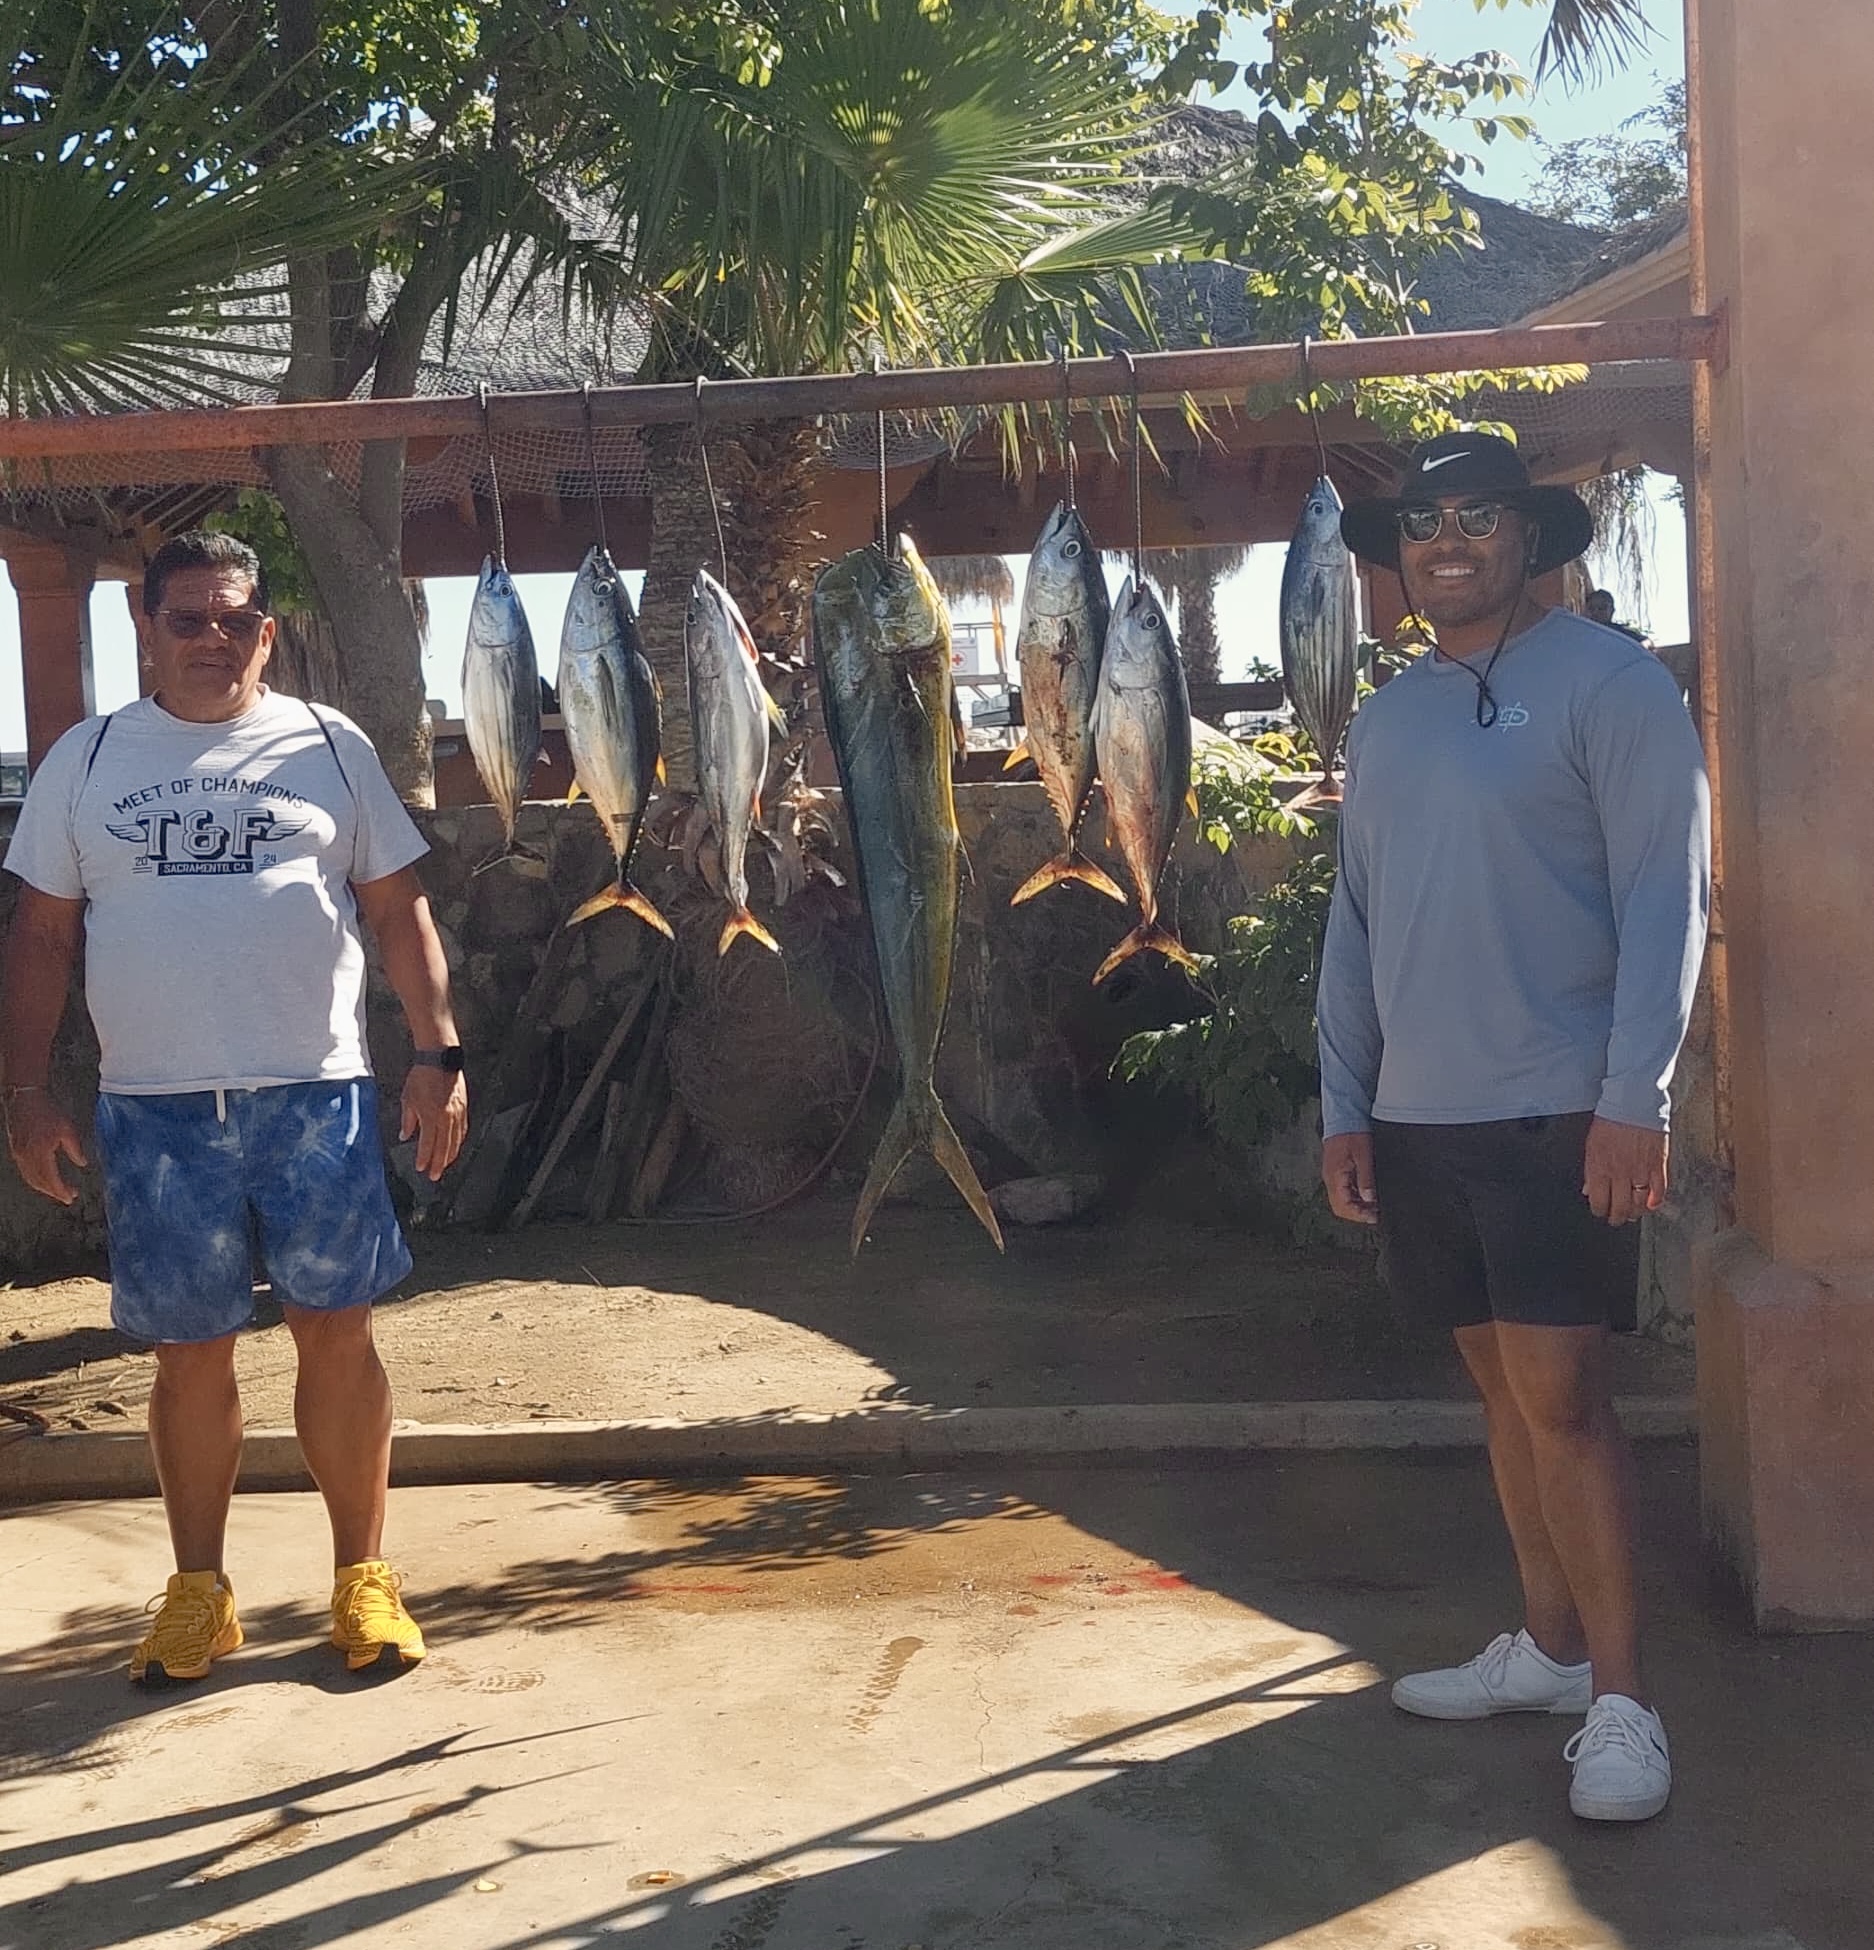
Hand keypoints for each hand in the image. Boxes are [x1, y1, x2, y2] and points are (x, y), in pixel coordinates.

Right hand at [4, 1092, 88, 1205]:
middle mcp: (26, 1157)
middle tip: (69, 1197)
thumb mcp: (68, 1129)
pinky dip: (36, 1179)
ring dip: (45, 1188)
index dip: (61, 1191)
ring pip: (31, 1179)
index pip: (51, 1179)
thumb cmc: (47, 1111)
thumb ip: (75, 1149)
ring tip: (60, 1190)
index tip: (71, 1197)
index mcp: (40, 1153)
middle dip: (55, 1192)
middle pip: (40, 1183)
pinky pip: (26, 1171)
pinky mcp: (16, 1150)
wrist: (25, 1098)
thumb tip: (83, 1164)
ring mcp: (19, 1154)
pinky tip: (46, 1179)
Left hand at [401, 1066, 467, 1181]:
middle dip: (439, 1163)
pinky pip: (462, 1129)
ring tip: (444, 1165)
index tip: (421, 1168)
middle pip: (444, 1147)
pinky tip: (455, 1146)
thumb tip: (405, 1136)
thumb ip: (407, 1120)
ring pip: (455, 1140)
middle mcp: (446, 1117)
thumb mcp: (407, 1099)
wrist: (440, 1059)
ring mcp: (457, 1112)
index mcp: (430, 1115)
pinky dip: (458, 1141)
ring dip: (450, 1155)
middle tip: (434, 1176)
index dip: (424, 1158)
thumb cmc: (421, 1077)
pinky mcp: (463, 1107)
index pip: (428, 1144)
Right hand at [1322, 1132, 1378, 1225]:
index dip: (1358, 1214)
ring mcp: (1332, 1175)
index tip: (1373, 1217)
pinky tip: (1367, 1195)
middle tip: (1374, 1215)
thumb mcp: (1364, 1157)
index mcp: (1335, 1176)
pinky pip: (1342, 1191)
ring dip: (1356, 1206)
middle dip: (1356, 1214)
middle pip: (1339, 1207)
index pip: (1343, 1205)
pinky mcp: (1336, 1172)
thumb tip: (1369, 1200)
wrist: (1343, 1117)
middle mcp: (1330, 1179)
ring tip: (1374, 1206)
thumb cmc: (1353, 1134)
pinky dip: (1354, 1197)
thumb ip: (1366, 1179)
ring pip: (1340, 1200)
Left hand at [1582, 1116, 1667, 1226]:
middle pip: (1620, 1207)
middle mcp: (1620, 1172)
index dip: (1600, 1210)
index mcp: (1599, 1167)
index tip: (1601, 1211)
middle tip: (1617, 1219)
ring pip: (1640, 1203)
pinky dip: (1656, 1201)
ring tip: (1633, 1214)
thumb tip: (1588, 1190)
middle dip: (1617, 1217)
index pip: (1599, 1201)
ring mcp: (1641, 1169)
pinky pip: (1659, 1190)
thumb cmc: (1610, 1120)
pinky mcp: (1658, 1164)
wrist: (1633, 1102)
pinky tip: (1651, 1204)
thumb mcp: (1591, 1145)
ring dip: (1636, 1212)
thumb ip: (1590, 1171)